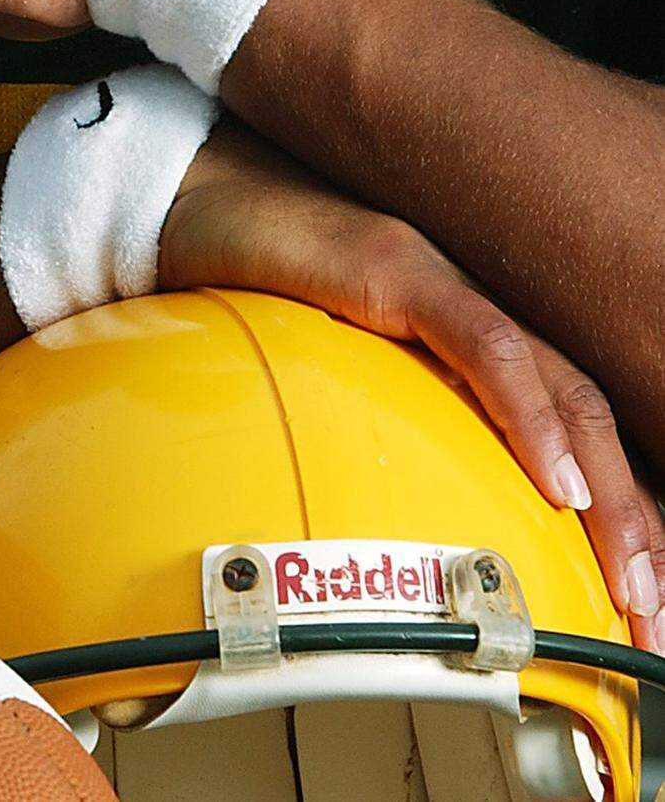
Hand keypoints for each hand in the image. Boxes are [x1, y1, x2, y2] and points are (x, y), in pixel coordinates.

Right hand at [159, 119, 664, 649]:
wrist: (191, 196)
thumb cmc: (250, 277)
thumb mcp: (322, 368)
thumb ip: (365, 422)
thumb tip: (373, 512)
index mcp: (461, 331)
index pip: (566, 421)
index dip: (609, 506)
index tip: (629, 591)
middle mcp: (471, 304)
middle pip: (587, 413)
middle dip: (630, 519)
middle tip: (650, 613)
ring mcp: (443, 281)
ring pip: (561, 388)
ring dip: (606, 492)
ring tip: (632, 576)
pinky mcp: (401, 270)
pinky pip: (484, 346)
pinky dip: (530, 417)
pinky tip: (556, 484)